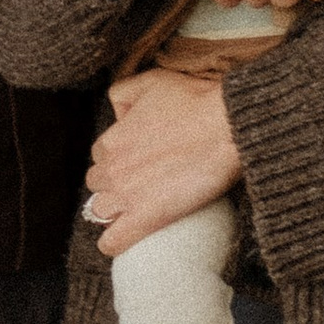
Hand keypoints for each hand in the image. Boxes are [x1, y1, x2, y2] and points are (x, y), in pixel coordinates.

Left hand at [85, 69, 242, 255]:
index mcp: (111, 140)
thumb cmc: (195, 101)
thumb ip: (122, 92)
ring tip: (137, 208)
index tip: (139, 159)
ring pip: (101, 211)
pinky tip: (121, 240)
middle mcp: (112, 169)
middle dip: (115, 182)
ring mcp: (126, 196)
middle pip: (98, 183)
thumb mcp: (152, 81)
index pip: (101, 155)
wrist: (225, 126)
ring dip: (114, 210)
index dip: (120, 157)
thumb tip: (116, 113)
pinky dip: (113, 242)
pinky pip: (113, 241)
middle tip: (142, 182)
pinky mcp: (146, 218)